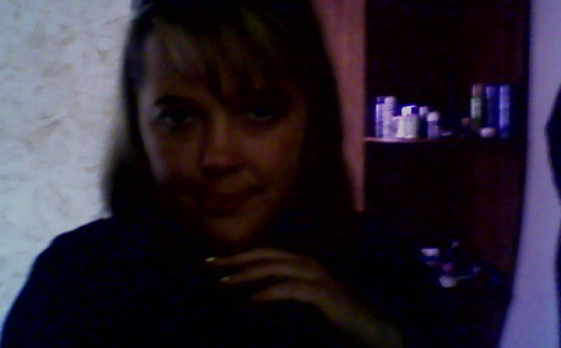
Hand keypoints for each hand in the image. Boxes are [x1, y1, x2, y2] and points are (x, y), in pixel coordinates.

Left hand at [206, 248, 401, 347]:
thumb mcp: (303, 303)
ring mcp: (316, 276)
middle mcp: (307, 263)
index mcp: (300, 263)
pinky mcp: (322, 293)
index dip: (238, 256)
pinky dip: (270, 293)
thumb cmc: (336, 316)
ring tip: (225, 281)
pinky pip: (291, 289)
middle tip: (209, 264)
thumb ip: (281, 294)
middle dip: (235, 260)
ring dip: (248, 274)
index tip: (212, 262)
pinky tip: (253, 300)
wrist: (371, 328)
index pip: (263, 254)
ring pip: (275, 268)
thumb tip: (252, 296)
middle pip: (265, 256)